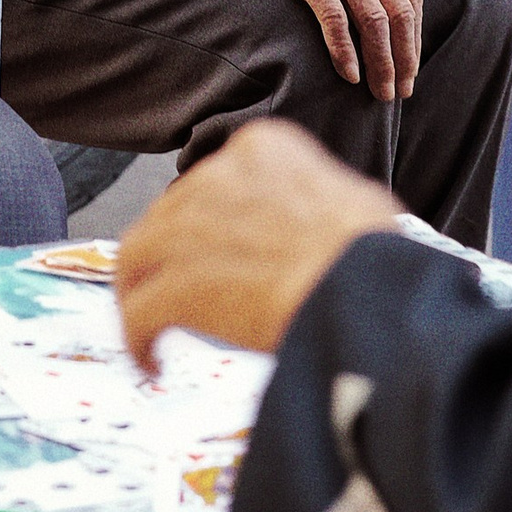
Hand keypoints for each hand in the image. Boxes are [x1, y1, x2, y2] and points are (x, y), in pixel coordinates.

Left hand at [115, 118, 400, 372]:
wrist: (370, 289)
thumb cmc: (376, 257)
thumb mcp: (347, 199)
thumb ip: (304, 204)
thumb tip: (300, 232)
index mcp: (261, 149)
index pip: (209, 183)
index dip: (201, 225)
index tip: (208, 254)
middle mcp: (217, 175)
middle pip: (167, 218)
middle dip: (169, 260)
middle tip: (182, 296)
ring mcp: (191, 227)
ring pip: (136, 258)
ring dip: (139, 296)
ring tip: (153, 333)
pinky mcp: (179, 282)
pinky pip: (137, 312)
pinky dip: (136, 339)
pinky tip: (152, 362)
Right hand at [234, 0, 423, 101]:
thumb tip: (388, 5)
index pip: (412, 1)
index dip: (414, 40)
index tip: (410, 68)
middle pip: (400, 17)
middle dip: (404, 60)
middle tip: (400, 90)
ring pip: (375, 24)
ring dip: (381, 64)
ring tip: (379, 91)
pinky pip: (336, 21)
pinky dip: (345, 52)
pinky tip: (349, 74)